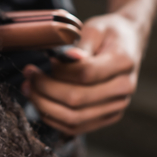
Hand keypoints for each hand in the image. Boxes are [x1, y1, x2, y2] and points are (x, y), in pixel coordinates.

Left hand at [20, 12, 143, 135]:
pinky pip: (77, 127)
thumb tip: (66, 58)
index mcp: (124, 62)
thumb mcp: (94, 29)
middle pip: (77, 100)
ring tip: (29, 89)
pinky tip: (40, 102)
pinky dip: (54, 119)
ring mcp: (117, 106)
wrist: (128, 42)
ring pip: (75, 119)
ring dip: (45, 106)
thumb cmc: (107, 32)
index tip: (45, 60)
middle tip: (28, 75)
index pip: (86, 74)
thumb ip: (80, 45)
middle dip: (45, 89)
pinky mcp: (108, 117)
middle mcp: (123, 89)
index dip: (59, 70)